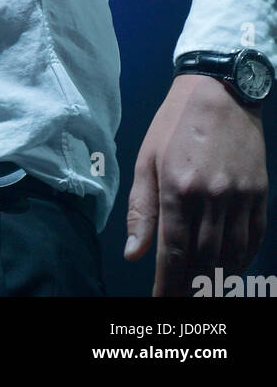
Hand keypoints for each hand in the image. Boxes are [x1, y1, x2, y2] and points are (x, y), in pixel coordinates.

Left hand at [124, 73, 267, 295]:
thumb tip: (133, 254)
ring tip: (202, 293)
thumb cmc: (175, 123)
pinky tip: (229, 270)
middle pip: (204, 260)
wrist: (220, 91)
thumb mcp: (147, 159)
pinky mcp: (260, 194)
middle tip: (180, 303)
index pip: (174, 252)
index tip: (160, 302)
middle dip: (191, 289)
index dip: (167, 284)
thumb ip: (141, 209)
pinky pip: (253, 239)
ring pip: (231, 255)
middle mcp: (212, 197)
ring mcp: (240, 197)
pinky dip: (242, 260)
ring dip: (217, 280)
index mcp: (178, 188)